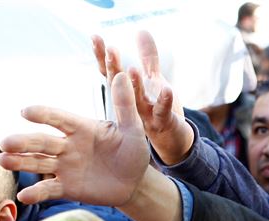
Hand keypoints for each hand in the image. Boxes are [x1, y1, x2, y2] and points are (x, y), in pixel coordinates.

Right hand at [0, 72, 149, 206]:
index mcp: (81, 128)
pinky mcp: (67, 187)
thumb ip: (125, 106)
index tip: (26, 112)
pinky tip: (23, 196)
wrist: (135, 183)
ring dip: (20, 162)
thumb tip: (124, 75)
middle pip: (41, 142)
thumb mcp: (133, 130)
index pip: (58, 118)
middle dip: (23, 142)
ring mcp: (65, 167)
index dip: (43, 115)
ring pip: (38, 162)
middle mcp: (67, 146)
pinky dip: (36, 193)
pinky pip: (48, 189)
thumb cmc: (133, 152)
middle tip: (5, 143)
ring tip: (3, 160)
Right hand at [92, 31, 193, 164]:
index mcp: (128, 93)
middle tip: (110, 50)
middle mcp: (132, 105)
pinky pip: (163, 112)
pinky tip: (167, 90)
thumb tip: (141, 31)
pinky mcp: (163, 122)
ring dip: (135, 86)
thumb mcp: (154, 80)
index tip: (95, 38)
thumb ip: (148, 57)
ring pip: (138, 101)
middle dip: (114, 68)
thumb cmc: (159, 110)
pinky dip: (165, 101)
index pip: (111, 73)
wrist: (172, 142)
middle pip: (120, 85)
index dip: (102, 57)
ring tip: (132, 69)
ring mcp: (146, 115)